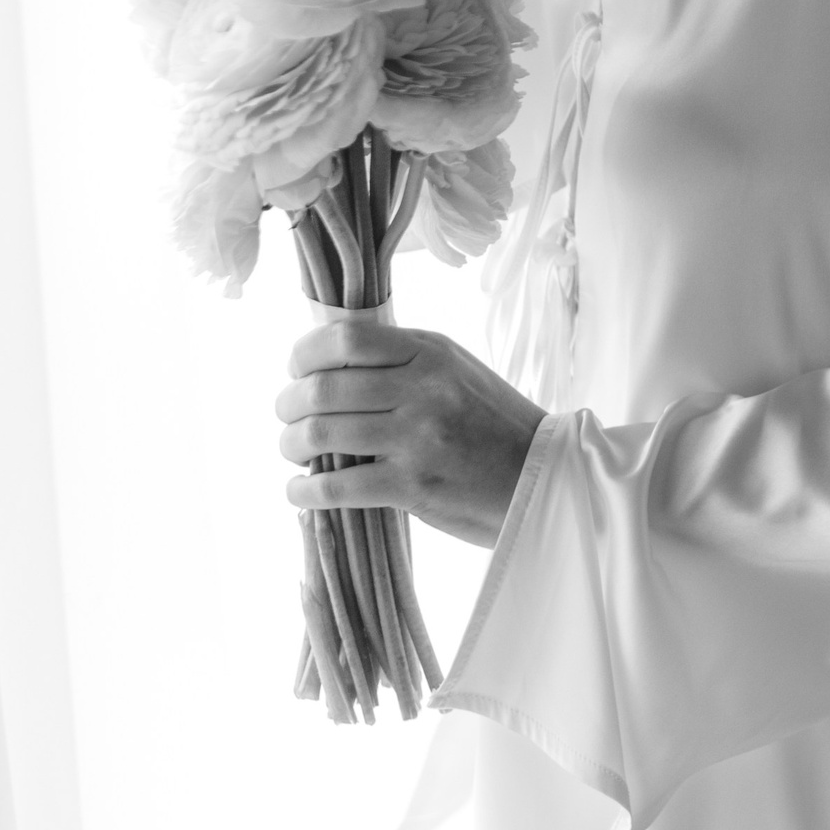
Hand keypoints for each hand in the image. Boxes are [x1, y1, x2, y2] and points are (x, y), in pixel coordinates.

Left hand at [277, 320, 543, 546]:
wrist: (543, 479)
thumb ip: (403, 362)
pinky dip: (305, 490)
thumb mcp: (457, 371)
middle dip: (288, 405)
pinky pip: (336, 485)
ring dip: (292, 445)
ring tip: (295, 452)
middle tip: (287, 418)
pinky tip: (300, 491)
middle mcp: (422, 388)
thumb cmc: (495, 425)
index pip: (345, 338)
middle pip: (322, 388)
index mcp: (430, 352)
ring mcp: (417, 437)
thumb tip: (331, 367)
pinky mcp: (413, 485)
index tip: (297, 370)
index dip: (305, 354)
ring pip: (321, 433)